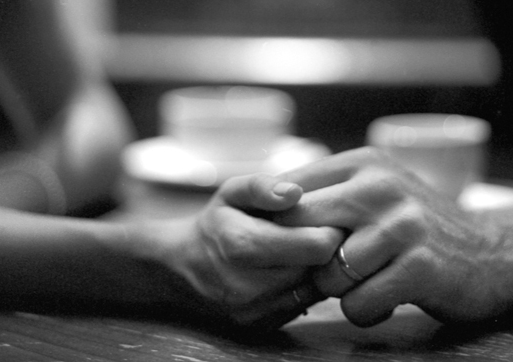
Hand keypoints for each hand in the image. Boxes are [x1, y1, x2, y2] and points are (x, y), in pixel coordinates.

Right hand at [124, 173, 342, 328]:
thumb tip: (295, 193)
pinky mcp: (261, 326)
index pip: (318, 245)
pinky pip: (301, 306)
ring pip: (314, 290)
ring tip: (298, 250)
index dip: (329, 228)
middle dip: (323, 248)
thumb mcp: (231, 191)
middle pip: (319, 268)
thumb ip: (263, 186)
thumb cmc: (216, 221)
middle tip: (313, 231)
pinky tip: (287, 270)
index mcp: (243, 245)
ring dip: (314, 270)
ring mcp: (255, 311)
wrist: (183, 266)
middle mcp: (249, 286)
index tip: (322, 217)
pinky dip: (301, 288)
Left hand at [275, 147, 512, 325]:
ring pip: (328, 273)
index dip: (274, 228)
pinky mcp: (421, 266)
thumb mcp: (377, 193)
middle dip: (303, 262)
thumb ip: (327, 194)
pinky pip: (358, 303)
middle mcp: (381, 186)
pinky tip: (386, 299)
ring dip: (339, 292)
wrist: (495, 253)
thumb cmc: (418, 228)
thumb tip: (259, 207)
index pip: (288, 191)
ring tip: (365, 284)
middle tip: (320, 275)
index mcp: (363, 164)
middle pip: (301, 230)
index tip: (279, 251)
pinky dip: (365, 312)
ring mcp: (403, 225)